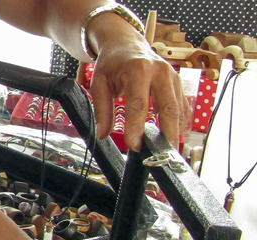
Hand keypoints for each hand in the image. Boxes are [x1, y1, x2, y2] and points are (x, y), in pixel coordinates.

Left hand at [89, 35, 190, 150]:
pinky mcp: (178, 83)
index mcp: (138, 70)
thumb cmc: (112, 63)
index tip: (134, 145)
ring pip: (178, 108)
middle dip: (166, 132)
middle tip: (161, 153)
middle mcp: (160, 71)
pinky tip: (172, 135)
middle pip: (167, 106)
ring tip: (166, 149)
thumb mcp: (99, 83)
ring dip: (174, 130)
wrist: (126, 43)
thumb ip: (102, 109)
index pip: (139, 103)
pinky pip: (182, 106)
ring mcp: (172, 76)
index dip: (137, 126)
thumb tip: (103, 134)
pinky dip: (179, 122)